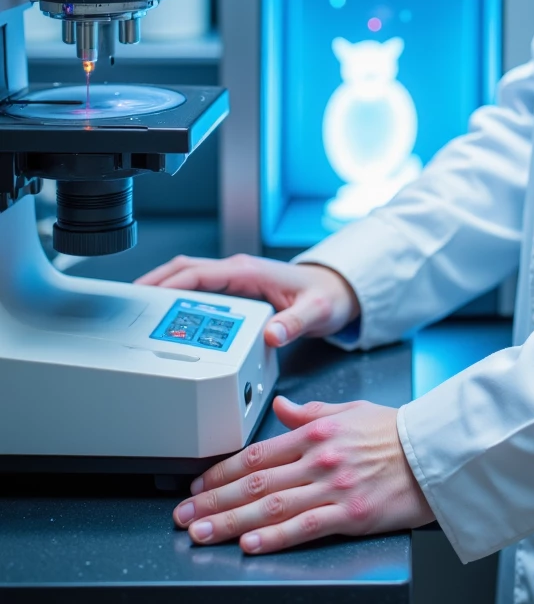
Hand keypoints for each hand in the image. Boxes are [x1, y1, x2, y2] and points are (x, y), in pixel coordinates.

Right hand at [135, 253, 358, 347]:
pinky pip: (199, 291)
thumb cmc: (326, 297)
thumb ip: (294, 324)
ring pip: (188, 278)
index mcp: (248, 270)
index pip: (198, 273)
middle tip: (127, 304)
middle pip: (184, 270)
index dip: (168, 283)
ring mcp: (235, 280)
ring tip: (137, 311)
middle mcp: (238, 271)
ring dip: (163, 289)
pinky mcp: (236, 291)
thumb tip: (272, 333)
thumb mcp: (315, 312)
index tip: (143, 296)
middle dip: (154, 282)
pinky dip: (178, 299)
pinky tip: (167, 318)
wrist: (337, 294)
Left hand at [173, 397, 434, 552]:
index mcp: (316, 432)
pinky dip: (273, 538)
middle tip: (184, 515)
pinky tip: (249, 544)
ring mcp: (334, 487)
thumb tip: (278, 409)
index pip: (257, 454)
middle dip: (214, 500)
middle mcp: (319, 458)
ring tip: (201, 533)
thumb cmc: (396, 434)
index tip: (197, 486)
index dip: (221, 472)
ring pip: (271, 507)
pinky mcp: (352, 515)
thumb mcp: (350, 411)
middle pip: (255, 483)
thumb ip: (310, 412)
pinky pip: (304, 528)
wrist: (436, 454)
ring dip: (230, 522)